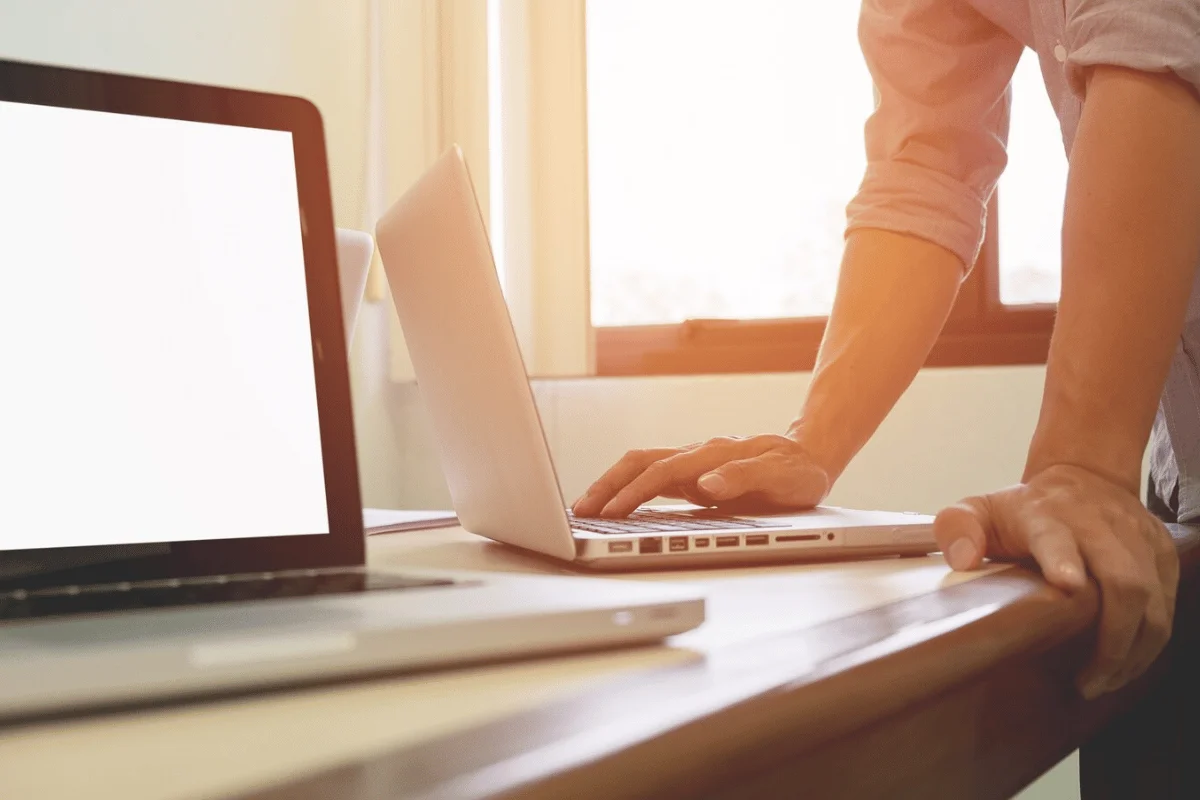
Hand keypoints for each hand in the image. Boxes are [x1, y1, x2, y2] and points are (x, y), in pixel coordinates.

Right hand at [571, 434, 829, 517]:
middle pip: (638, 463)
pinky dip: (626, 490)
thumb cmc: (798, 470)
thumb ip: (744, 477)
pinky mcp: (692, 477)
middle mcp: (696, 456)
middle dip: (606, 485)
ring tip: (584, 510)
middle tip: (579, 511)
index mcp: (713, 455)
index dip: (633, 493)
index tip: (610, 513)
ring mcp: (692, 466)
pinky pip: (650, 479)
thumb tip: (706, 484)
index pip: (661, 473)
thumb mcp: (782, 476)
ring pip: (639, 468)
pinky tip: (613, 508)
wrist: (810, 456)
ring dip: (610, 486)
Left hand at [934, 464, 1178, 698]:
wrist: (1084, 474)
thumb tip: (962, 559)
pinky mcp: (1161, 551)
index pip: (1056, 537)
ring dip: (1134, 650)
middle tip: (1089, 681)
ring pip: (1153, 599)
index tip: (1067, 585)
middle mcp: (1098, 524)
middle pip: (1123, 581)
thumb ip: (958, 527)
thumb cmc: (1023, 508)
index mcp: (1045, 515)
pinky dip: (1151, 640)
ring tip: (1104, 681)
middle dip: (1113, 639)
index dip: (1062, 559)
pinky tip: (1127, 663)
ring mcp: (1136, 537)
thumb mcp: (980, 508)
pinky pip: (1168, 603)